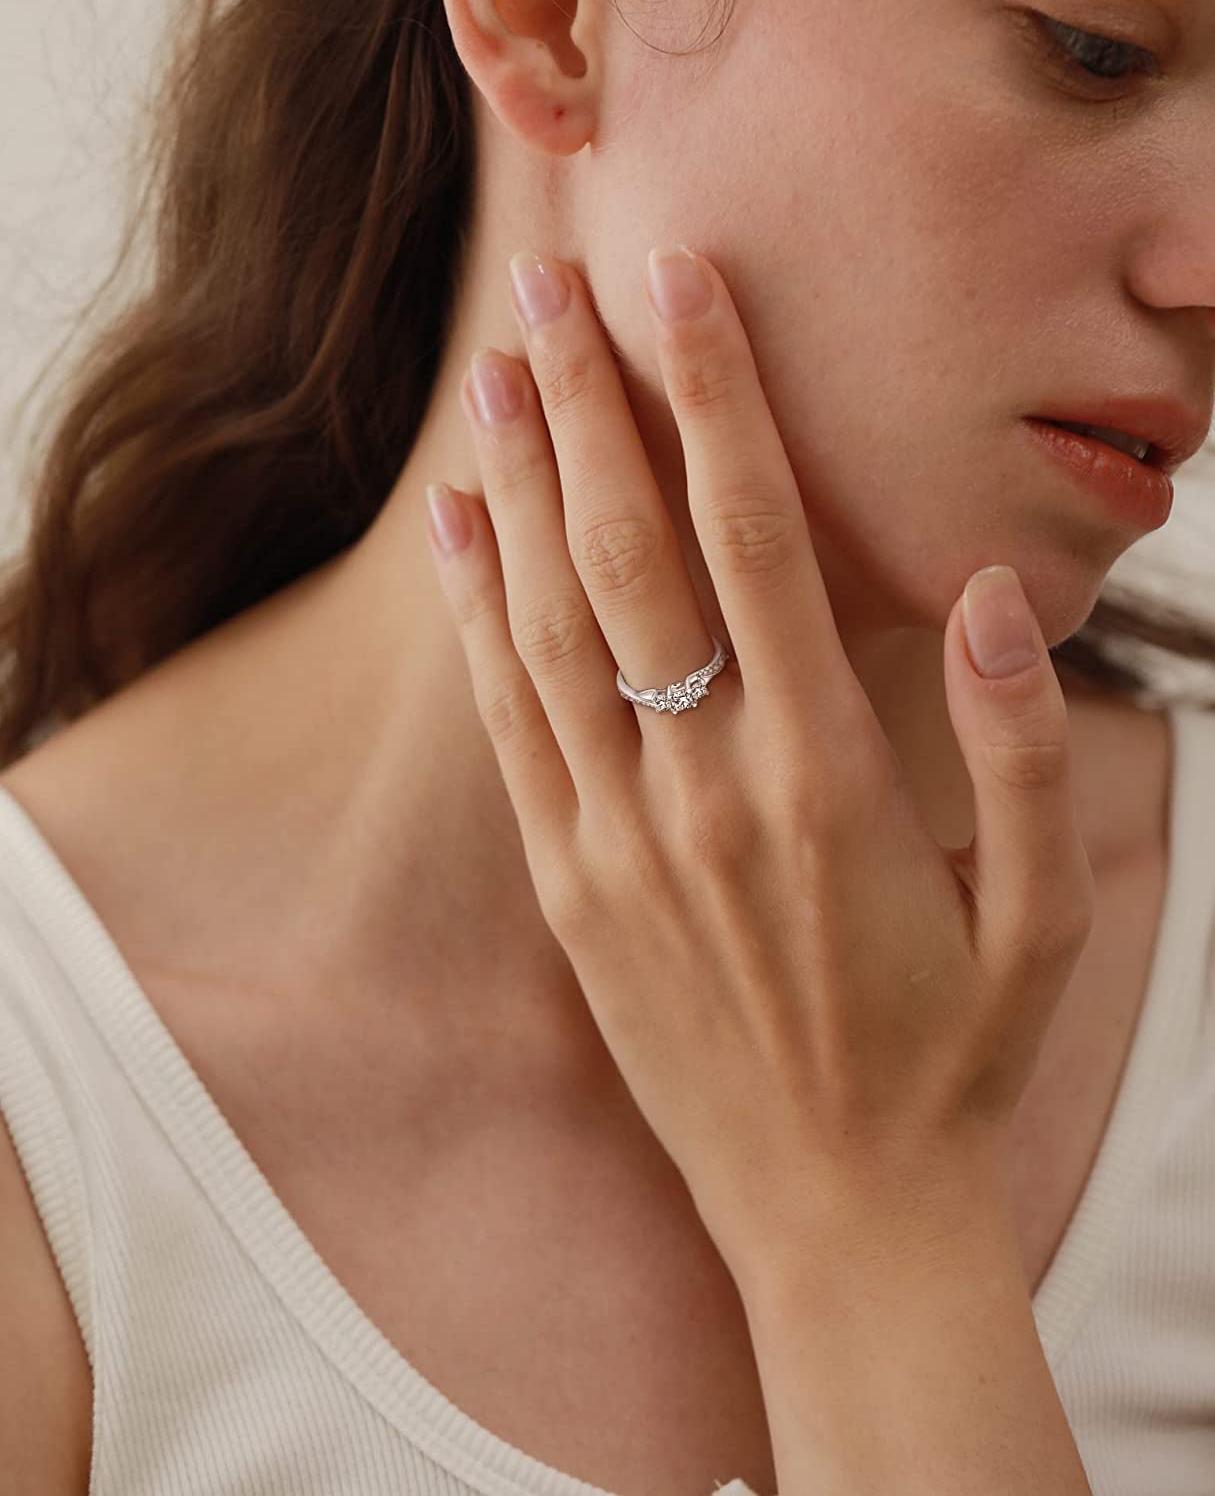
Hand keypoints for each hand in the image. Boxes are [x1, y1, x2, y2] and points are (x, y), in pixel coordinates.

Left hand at [423, 244, 1095, 1284]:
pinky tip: (460, 536)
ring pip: (550, 629)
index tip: (683, 286)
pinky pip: (512, 728)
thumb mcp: (1046, 918)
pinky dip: (478, 622)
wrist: (839, 1218)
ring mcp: (620, 845)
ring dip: (518, 492)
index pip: (756, 539)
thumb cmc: (951, 1061)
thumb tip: (978, 597)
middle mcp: (706, 793)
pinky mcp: (571, 893)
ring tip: (495, 377)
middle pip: (629, 555)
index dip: (717, 396)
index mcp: (828, 779)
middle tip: (551, 289)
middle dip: (590, 408)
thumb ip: (1023, 751)